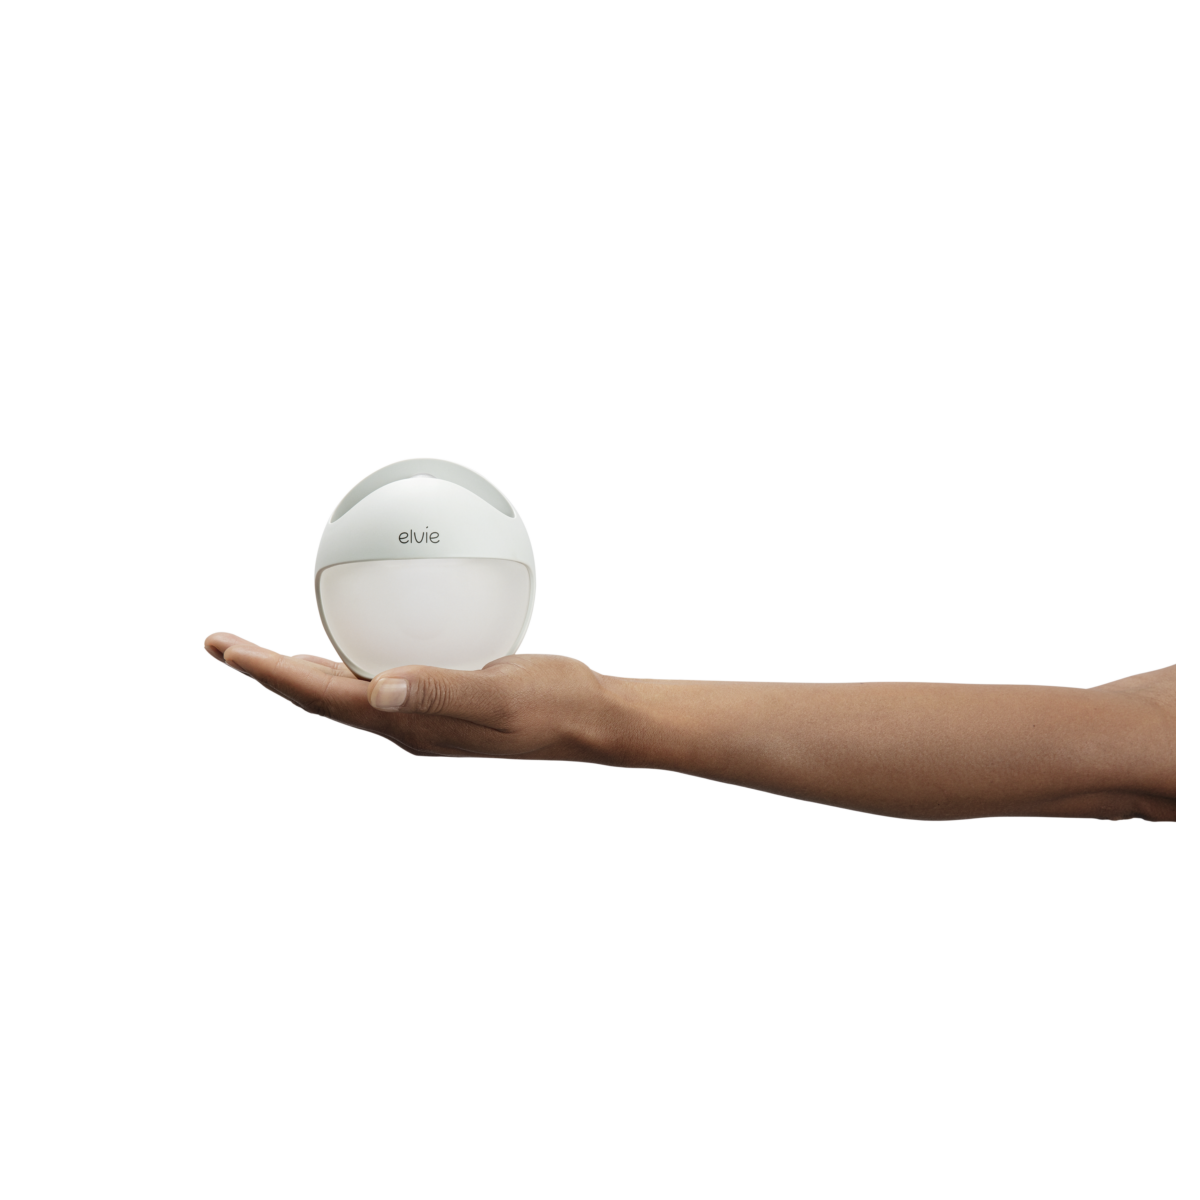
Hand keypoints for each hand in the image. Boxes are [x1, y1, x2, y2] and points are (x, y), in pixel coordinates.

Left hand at [203, 633, 622, 760]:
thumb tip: (375, 690)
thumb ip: (441, 691)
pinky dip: (345, 657)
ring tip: (260, 650)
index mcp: (408, 724)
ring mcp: (420, 710)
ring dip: (296, 669)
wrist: (586, 719)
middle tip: (222, 642)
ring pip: (342, 688)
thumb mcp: (500, 696)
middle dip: (266, 671)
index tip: (226, 647)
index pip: (322, 696)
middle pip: (317, 694)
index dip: (269, 673)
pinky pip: (378, 673)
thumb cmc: (551, 706)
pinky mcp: (439, 694)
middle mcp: (404, 720)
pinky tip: (348, 638)